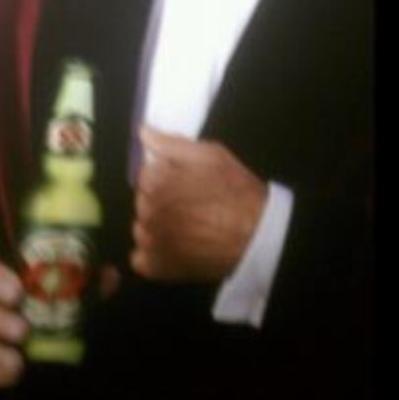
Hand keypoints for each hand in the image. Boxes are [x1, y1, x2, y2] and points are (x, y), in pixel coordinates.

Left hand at [131, 125, 267, 281]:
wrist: (257, 236)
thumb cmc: (236, 192)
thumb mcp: (210, 155)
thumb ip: (171, 144)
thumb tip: (142, 132)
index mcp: (155, 182)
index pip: (146, 175)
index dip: (167, 177)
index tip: (186, 184)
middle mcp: (146, 211)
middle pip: (143, 201)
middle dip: (161, 201)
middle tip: (189, 206)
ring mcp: (149, 242)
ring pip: (141, 229)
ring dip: (156, 228)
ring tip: (186, 229)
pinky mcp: (156, 267)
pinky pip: (141, 259)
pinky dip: (154, 256)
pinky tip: (175, 250)